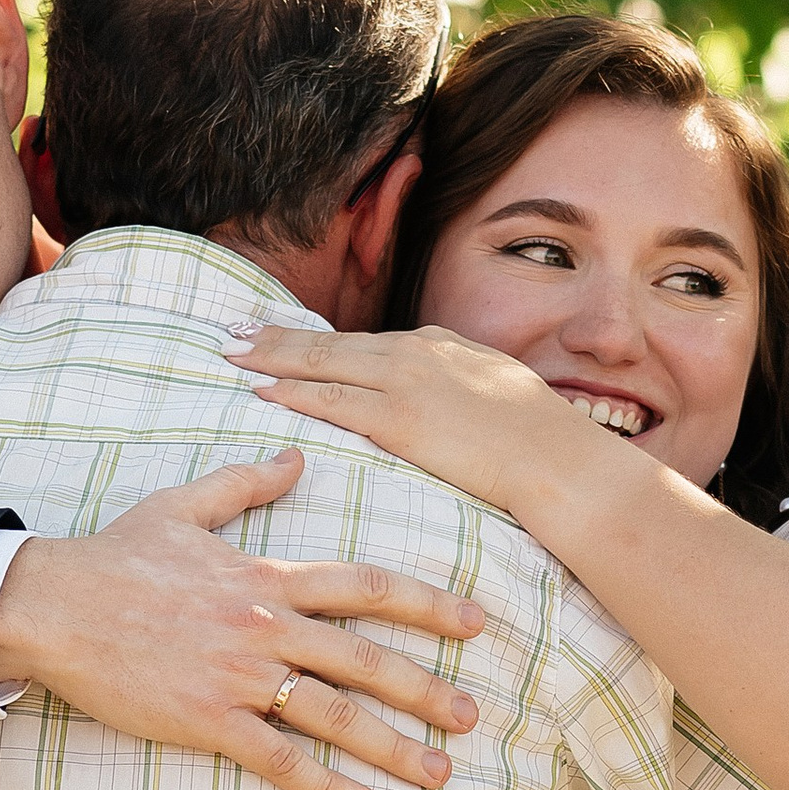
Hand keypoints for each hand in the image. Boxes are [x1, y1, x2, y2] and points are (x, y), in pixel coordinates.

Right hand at [0, 451, 486, 789]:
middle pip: (367, 657)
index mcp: (266, 576)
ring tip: (439, 773)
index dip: (427, 603)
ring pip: (335, 714)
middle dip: (428, 689)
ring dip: (393, 746)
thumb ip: (245, 483)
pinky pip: (278, 759)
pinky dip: (324, 786)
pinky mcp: (208, 719)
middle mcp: (266, 625)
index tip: (475, 622)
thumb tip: (295, 454)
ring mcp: (239, 675)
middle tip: (474, 717)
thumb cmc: (114, 557)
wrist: (51, 605)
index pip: (366, 586)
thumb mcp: (182, 506)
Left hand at [227, 324, 609, 526]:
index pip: (364, 342)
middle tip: (232, 330)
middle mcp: (416, 353)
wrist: (557, 458)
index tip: (282, 335)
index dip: (318, 339)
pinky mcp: (399, 418)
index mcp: (439, 345)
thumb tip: (447, 399)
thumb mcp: (500, 391)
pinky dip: (292, 393)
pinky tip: (261, 391)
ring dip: (270, 357)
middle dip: (276, 336)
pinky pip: (332, 401)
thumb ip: (463, 385)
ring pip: (320, 363)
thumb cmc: (539, 437)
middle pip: (330, 342)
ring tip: (231, 353)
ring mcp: (405, 382)